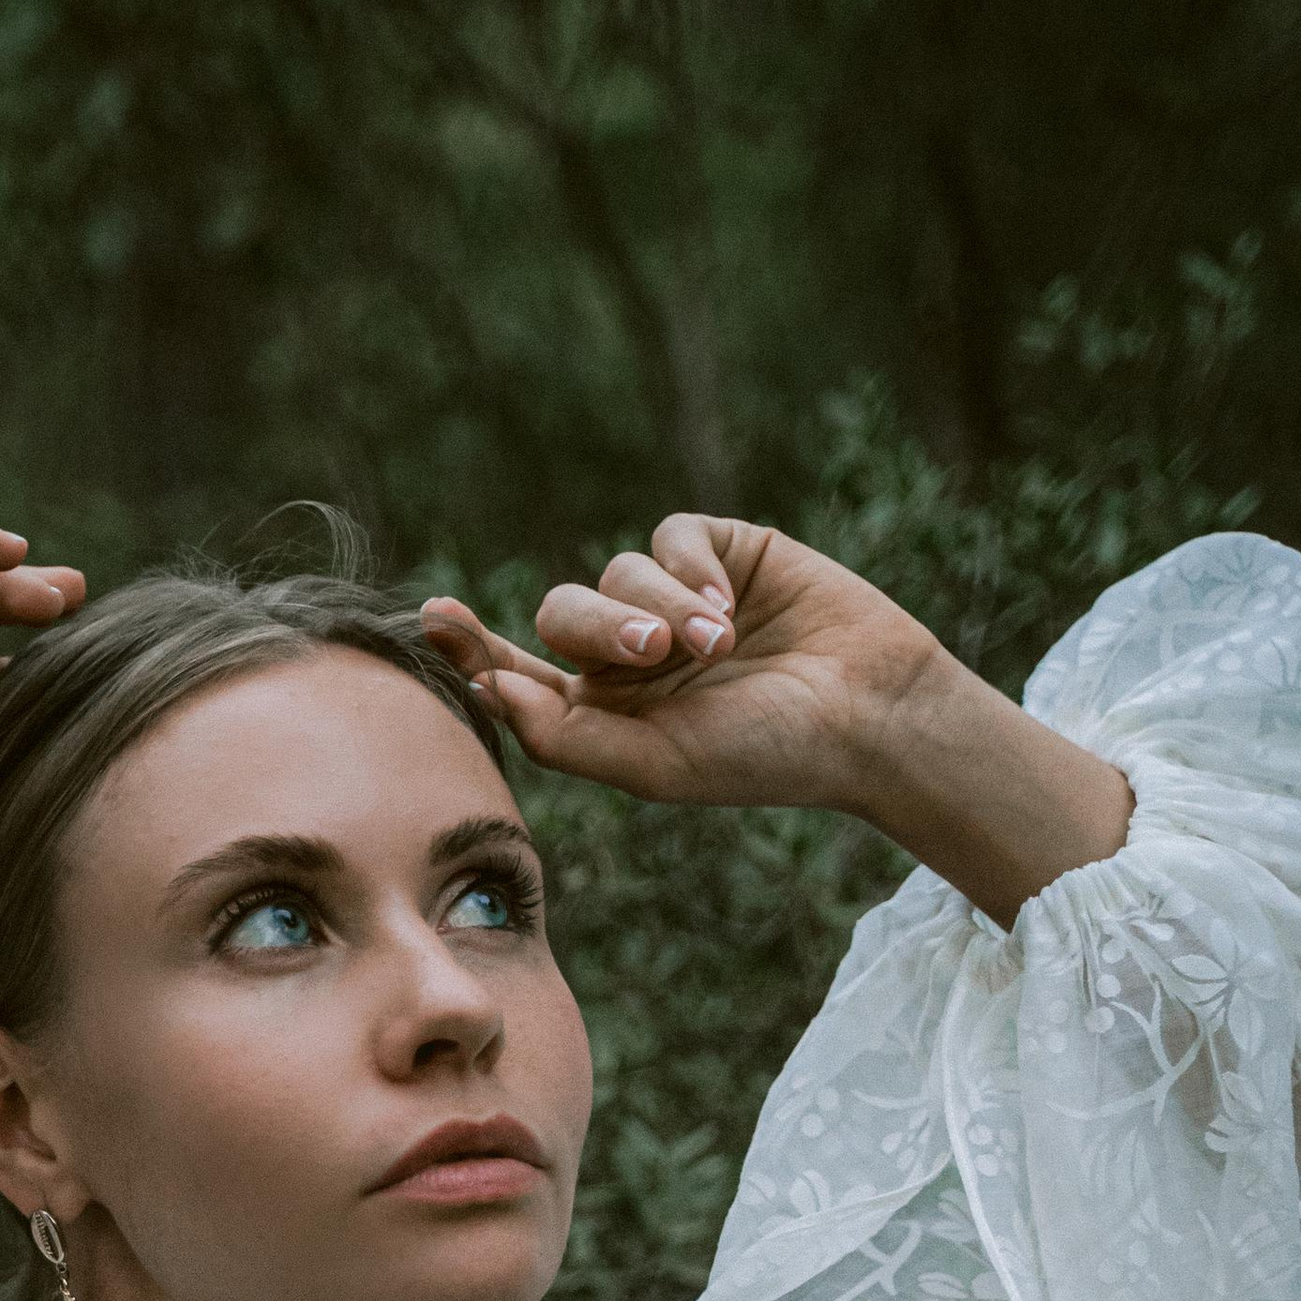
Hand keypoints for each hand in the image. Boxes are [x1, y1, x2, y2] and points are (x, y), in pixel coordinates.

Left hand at [420, 516, 929, 813]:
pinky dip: (694, 571)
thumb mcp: (655, 763)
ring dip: (665, 608)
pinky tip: (735, 606)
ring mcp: (673, 600)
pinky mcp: (720, 552)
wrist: (867, 713)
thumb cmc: (764, 754)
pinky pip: (671, 537)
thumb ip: (565, 734)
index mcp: (605, 713)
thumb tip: (488, 688)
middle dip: (596, 629)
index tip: (433, 619)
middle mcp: (630, 655)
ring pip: (617, 573)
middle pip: (562, 614)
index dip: (472, 646)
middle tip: (652, 656)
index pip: (519, 673)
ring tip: (722, 648)